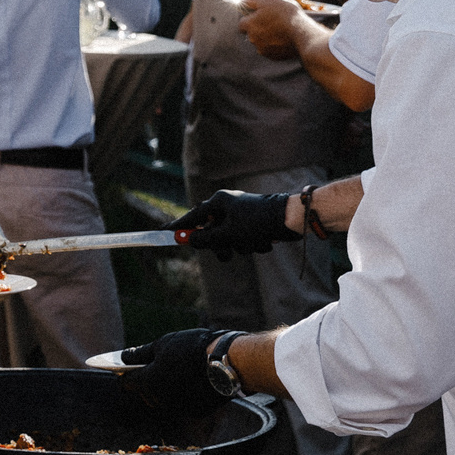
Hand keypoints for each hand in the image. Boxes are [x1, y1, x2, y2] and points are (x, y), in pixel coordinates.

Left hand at [119, 327, 234, 419]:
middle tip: (156, 364)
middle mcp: (160, 400)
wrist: (226, 361)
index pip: (127, 382)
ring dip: (164, 388)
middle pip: (144, 393)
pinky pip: (182, 403)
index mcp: (147, 383)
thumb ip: (140, 354)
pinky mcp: (195, 411)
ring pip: (163, 400)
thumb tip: (124, 357)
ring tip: (176, 370)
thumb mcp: (162, 344)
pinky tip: (192, 379)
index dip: (125, 373)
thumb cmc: (191, 349)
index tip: (128, 365)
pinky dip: (182, 394)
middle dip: (146, 380)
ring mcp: (178, 408)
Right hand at [172, 190, 300, 260]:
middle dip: (220, 245)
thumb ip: (207, 238)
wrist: (291, 220)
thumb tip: (191, 240)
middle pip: (210, 231)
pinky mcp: (252, 223)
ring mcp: (240, 215)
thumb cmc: (259, 223)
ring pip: (228, 239)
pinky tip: (263, 242)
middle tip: (225, 252)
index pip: (192, 216)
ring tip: (251, 245)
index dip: (178, 227)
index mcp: (219, 201)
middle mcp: (228, 206)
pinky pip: (242, 239)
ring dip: (239, 247)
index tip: (163, 233)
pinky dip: (250, 244)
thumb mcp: (228, 234)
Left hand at [235, 0, 317, 58]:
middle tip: (274, 20)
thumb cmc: (286, 15)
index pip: (242, 23)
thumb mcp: (268, 0)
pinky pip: (271, 49)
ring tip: (281, 29)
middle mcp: (253, 39)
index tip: (262, 14)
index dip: (251, 17)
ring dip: (267, 36)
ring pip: (261, 41)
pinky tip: (285, 37)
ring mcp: (263, 49)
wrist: (303, 34)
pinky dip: (275, 44)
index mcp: (249, 25)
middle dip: (259, 27)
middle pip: (252, 32)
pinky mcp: (273, 56)